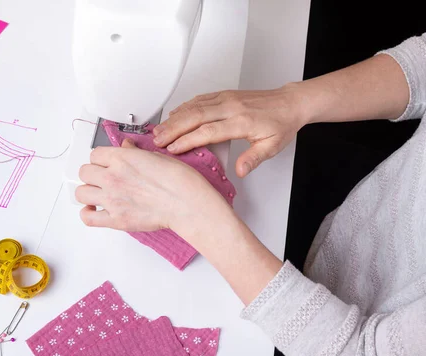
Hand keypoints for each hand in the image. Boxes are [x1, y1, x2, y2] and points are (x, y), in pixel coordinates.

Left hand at [76, 139, 223, 231]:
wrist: (186, 203)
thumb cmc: (178, 180)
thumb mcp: (156, 155)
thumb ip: (135, 152)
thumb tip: (126, 147)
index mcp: (121, 158)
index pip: (95, 154)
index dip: (101, 159)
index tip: (106, 164)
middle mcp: (112, 177)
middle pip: (84, 172)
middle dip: (93, 174)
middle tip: (102, 178)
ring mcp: (111, 199)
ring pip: (81, 193)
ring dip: (88, 192)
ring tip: (97, 194)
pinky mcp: (116, 219)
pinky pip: (88, 217)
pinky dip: (87, 214)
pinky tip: (94, 210)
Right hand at [152, 84, 307, 177]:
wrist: (289, 103)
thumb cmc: (280, 125)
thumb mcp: (272, 146)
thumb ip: (254, 158)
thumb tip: (240, 170)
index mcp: (242, 121)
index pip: (209, 131)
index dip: (188, 140)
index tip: (173, 149)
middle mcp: (231, 107)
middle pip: (195, 116)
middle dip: (173, 128)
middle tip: (157, 140)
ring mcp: (226, 99)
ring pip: (194, 106)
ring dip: (174, 118)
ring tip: (159, 130)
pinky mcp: (224, 95)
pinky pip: (200, 99)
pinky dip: (183, 107)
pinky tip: (173, 115)